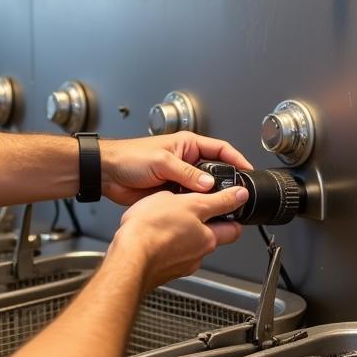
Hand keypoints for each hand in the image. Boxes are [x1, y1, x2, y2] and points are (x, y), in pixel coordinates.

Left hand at [100, 131, 252, 205]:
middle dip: (225, 182)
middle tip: (234, 194)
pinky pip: (190, 199)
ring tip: (218, 205)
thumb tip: (208, 184)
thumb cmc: (129, 157)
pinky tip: (199, 211)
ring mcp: (179, 177)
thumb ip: (187, 174)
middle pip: (215, 171)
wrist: (108, 173)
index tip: (247, 171)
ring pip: (203, 188)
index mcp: (187, 144)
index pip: (220, 150)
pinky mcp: (171, 192)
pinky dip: (195, 205)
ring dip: (209, 196)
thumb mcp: (162, 161)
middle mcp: (186, 160)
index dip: (236, 159)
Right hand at [109, 185, 247, 291]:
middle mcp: (199, 254)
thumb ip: (215, 200)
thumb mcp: (188, 202)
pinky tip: (157, 236)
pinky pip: (173, 255)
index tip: (229, 204)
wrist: (128, 258)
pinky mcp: (165, 271)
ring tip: (170, 220)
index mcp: (209, 237)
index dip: (232, 214)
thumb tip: (238, 196)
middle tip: (197, 209)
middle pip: (213, 238)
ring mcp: (181, 265)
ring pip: (191, 246)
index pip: (234, 228)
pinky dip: (169, 246)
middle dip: (208, 224)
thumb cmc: (151, 230)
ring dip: (186, 235)